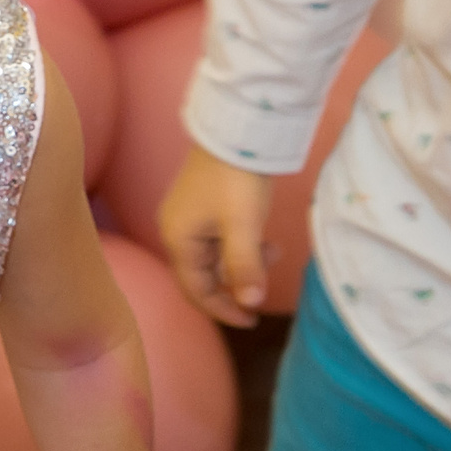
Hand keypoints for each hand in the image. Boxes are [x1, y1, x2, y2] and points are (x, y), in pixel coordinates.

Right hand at [157, 148, 275, 326]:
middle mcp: (176, 231)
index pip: (196, 290)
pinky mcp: (201, 205)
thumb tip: (251, 303)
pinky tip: (263, 239)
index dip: (223, 310)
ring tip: (273, 254)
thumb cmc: (237, 180)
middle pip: (203, 276)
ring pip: (213, 257)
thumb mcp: (244, 226)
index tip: (252, 320)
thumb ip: (245, 267)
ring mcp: (187, 217)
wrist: (235, 129)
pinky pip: (218, 240)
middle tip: (264, 290)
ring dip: (241, 264)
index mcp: (179, 240)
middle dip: (235, 286)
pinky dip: (239, 247)